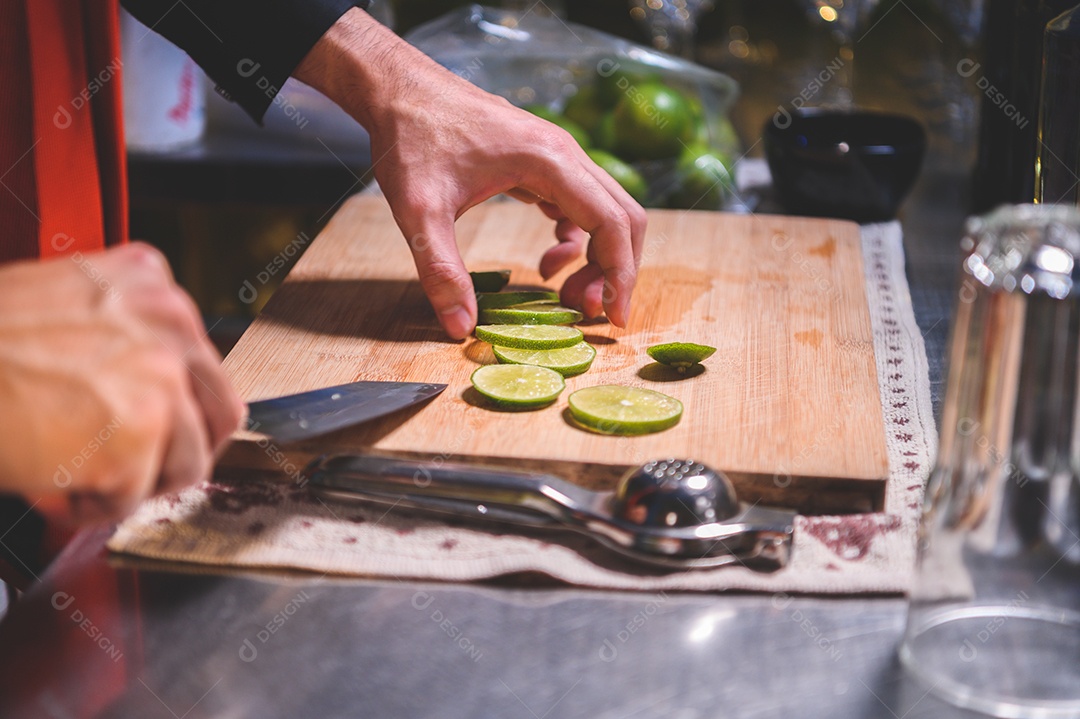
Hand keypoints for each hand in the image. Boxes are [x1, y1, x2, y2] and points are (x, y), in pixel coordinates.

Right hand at [0, 244, 245, 524]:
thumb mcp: (64, 307)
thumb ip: (123, 338)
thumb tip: (161, 395)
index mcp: (153, 284)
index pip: (201, 366)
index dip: (175, 411)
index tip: (147, 430)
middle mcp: (170, 321)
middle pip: (219, 415)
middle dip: (178, 453)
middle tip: (133, 470)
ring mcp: (160, 376)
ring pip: (185, 465)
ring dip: (130, 483)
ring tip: (71, 469)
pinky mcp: (138, 432)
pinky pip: (130, 499)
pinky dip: (88, 506)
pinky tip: (46, 479)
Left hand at [295, 9, 646, 339]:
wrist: (397, 88)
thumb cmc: (409, 140)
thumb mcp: (419, 213)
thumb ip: (442, 272)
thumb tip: (461, 328)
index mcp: (550, 162)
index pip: (612, 223)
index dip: (621, 275)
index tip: (614, 319)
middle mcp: (565, 154)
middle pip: (622, 217)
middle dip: (614, 270)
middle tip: (586, 312)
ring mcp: (556, 155)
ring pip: (604, 212)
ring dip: (597, 258)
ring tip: (564, 295)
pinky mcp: (541, 161)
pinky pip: (579, 205)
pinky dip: (575, 240)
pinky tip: (547, 263)